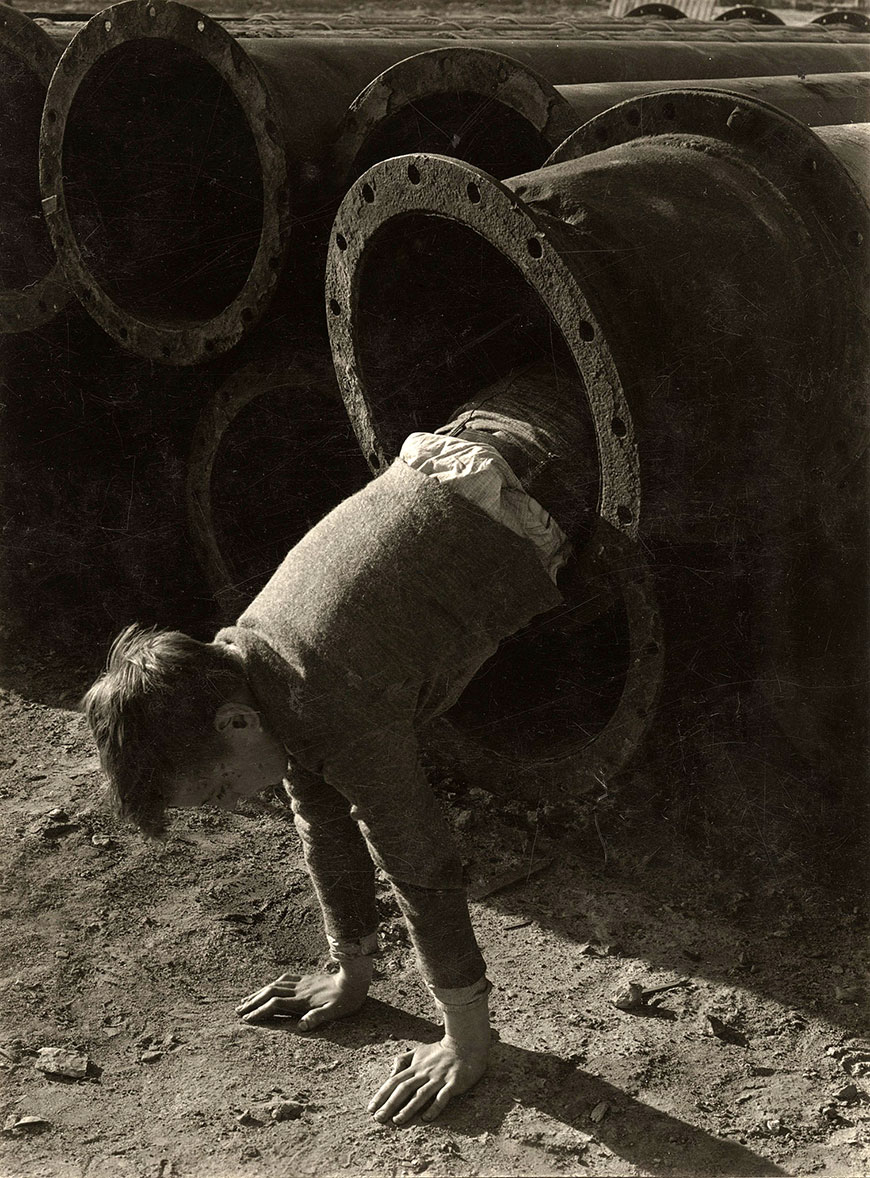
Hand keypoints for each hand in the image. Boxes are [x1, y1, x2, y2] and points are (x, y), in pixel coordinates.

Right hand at [236, 960, 370, 1031]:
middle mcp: (299, 990)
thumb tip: (302, 1027)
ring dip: (259, 992)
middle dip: (253, 1002)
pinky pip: (284, 979)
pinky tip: (269, 986)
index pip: (275, 1004)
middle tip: (238, 1010)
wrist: (354, 979)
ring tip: (246, 1000)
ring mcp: (301, 983)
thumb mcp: (334, 1013)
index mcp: (303, 1000)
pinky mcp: (306, 979)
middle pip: (270, 993)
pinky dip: (272, 984)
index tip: (247, 1019)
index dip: (260, 1011)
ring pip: (274, 985)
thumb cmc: (345, 1000)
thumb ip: (318, 1018)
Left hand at [368, 1034, 488, 1125]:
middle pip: (404, 1089)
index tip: (371, 1108)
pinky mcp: (453, 1083)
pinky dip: (434, 1107)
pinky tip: (426, 1118)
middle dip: (390, 1104)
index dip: (382, 1094)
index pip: (395, 1081)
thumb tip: (391, 1073)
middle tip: (379, 1119)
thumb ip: (403, 1060)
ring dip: (408, 1108)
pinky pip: (442, 1097)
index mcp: (415, 1066)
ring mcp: (439, 1078)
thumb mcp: (419, 1051)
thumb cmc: (440, 1051)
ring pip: (421, 1094)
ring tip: (397, 1121)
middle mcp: (425, 1072)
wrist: (466, 1044)